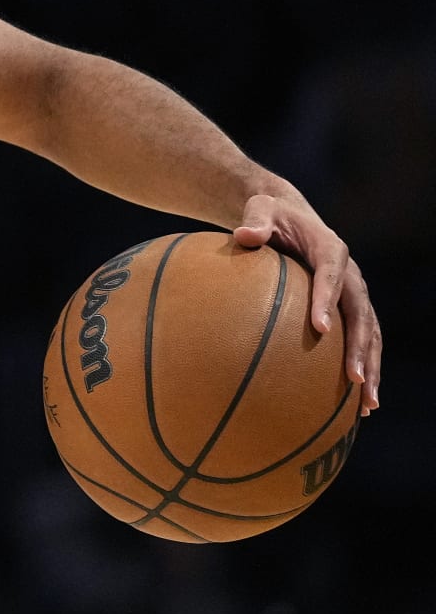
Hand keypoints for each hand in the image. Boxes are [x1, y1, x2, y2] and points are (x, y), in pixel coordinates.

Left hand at [233, 194, 381, 416]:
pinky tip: (358, 403)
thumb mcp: (260, 209)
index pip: (332, 276)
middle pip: (361, 312)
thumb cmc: (268, 213)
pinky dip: (363, 366)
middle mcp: (350, 273)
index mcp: (330, 249)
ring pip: (369, 332)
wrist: (287, 213)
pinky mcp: (348, 307)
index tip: (320, 329)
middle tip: (354, 380)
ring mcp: (353, 292)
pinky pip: (360, 339)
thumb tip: (243, 236)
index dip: (327, 301)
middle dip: (360, 347)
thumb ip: (254, 221)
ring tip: (367, 405)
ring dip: (370, 367)